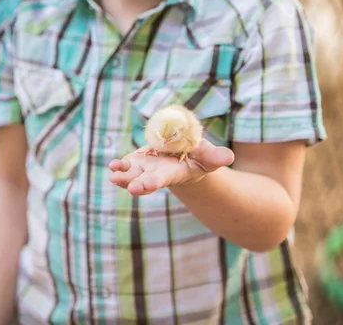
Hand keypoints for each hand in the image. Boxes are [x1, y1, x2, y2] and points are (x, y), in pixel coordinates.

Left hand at [109, 139, 233, 195]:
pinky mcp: (136, 161)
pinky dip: (119, 166)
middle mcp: (156, 174)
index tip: (144, 185)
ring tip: (114, 174)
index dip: (153, 181)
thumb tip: (229, 156)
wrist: (183, 157)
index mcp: (173, 173)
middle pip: (144, 181)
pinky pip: (125, 165)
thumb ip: (216, 157)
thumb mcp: (208, 156)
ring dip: (122, 176)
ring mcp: (144, 169)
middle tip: (130, 187)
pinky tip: (113, 165)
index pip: (162, 179)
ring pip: (131, 175)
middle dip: (136, 184)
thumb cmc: (198, 157)